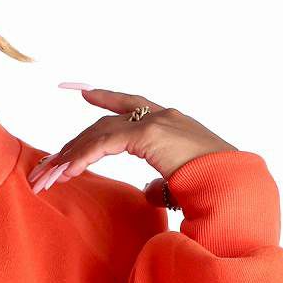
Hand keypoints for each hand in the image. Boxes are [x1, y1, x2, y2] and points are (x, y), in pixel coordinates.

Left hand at [28, 87, 238, 195]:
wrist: (234, 186)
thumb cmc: (215, 188)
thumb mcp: (181, 184)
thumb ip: (162, 184)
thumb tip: (148, 191)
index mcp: (169, 125)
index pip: (130, 105)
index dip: (106, 98)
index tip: (83, 91)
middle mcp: (160, 116)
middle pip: (104, 125)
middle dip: (74, 145)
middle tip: (48, 164)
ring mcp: (154, 122)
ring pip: (99, 134)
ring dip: (71, 156)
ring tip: (48, 176)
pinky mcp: (148, 135)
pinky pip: (104, 144)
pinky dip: (83, 157)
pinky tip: (66, 170)